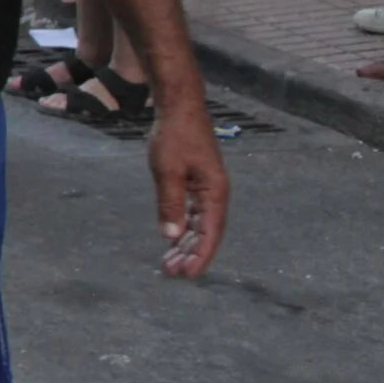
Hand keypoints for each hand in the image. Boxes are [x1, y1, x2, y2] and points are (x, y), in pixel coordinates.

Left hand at [147, 101, 229, 277]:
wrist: (179, 107)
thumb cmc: (175, 136)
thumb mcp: (168, 170)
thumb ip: (170, 203)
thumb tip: (171, 236)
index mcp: (215, 193)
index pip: (210, 233)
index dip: (200, 256)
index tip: (188, 275)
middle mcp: (215, 194)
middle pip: (206, 233)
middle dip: (191, 255)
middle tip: (172, 274)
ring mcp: (207, 189)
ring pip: (199, 225)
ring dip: (186, 244)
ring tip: (169, 264)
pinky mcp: (196, 183)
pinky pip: (192, 213)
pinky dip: (183, 227)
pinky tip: (172, 239)